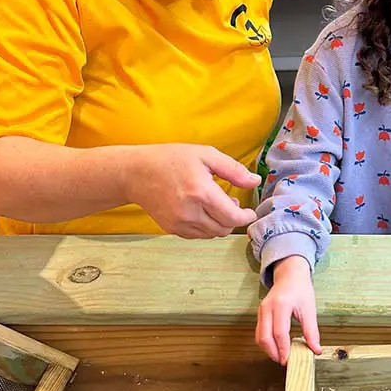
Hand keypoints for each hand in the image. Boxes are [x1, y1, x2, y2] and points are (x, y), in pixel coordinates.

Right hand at [127, 144, 259, 237]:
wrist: (136, 173)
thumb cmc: (171, 159)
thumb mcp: (205, 155)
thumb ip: (233, 169)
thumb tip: (255, 181)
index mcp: (201, 192)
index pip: (233, 217)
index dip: (245, 217)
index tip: (249, 211)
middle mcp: (190, 211)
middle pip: (224, 228)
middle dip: (233, 219)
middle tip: (231, 203)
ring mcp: (179, 222)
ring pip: (212, 234)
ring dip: (220, 223)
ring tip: (215, 205)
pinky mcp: (171, 228)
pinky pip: (197, 235)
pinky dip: (205, 227)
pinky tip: (202, 210)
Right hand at [256, 256, 321, 365]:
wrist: (290, 274)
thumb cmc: (300, 289)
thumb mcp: (309, 309)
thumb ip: (311, 331)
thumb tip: (316, 350)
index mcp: (281, 305)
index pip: (279, 332)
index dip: (283, 349)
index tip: (288, 360)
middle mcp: (267, 307)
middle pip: (264, 337)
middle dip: (273, 353)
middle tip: (284, 361)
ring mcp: (261, 310)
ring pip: (259, 337)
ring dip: (268, 350)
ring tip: (281, 355)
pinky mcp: (260, 313)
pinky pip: (259, 332)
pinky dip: (266, 342)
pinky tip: (277, 346)